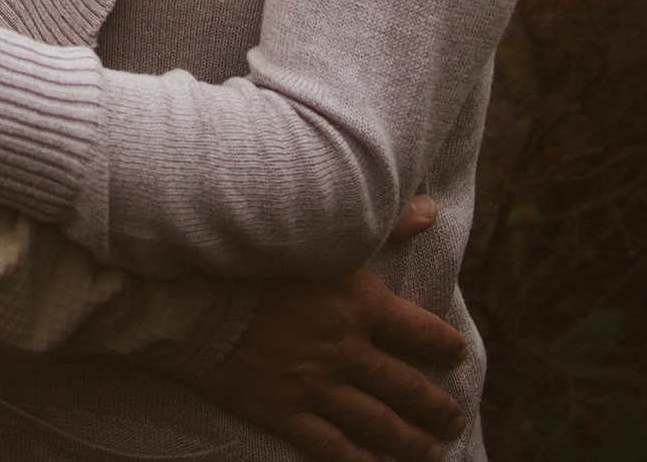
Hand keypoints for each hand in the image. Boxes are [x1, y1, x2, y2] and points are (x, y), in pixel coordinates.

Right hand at [191, 199, 468, 461]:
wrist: (190, 293)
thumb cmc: (251, 254)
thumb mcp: (320, 233)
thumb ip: (381, 225)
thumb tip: (429, 209)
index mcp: (359, 304)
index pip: (422, 333)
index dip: (445, 347)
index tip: (457, 354)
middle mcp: (346, 351)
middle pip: (407, 388)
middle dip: (437, 408)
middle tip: (454, 420)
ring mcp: (316, 387)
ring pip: (380, 425)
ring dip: (412, 442)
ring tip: (433, 452)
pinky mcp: (284, 411)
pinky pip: (333, 447)